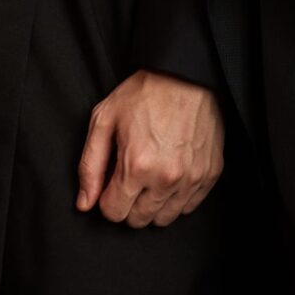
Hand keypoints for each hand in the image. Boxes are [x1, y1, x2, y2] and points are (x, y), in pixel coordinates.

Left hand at [73, 69, 224, 227]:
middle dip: (127, 204)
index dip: (107, 199)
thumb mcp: (103, 121)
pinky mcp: (210, 175)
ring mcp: (191, 179)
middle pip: (138, 220)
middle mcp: (166, 179)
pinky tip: (168, 175)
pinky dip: (176, 198)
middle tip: (128, 177)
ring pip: (164, 218)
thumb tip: (85, 203)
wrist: (185, 74)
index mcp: (137, 166)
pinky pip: (188, 207)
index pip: (114, 213)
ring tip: (149, 176)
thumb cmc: (143, 93)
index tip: (110, 182)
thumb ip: (90, 167)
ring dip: (152, 204)